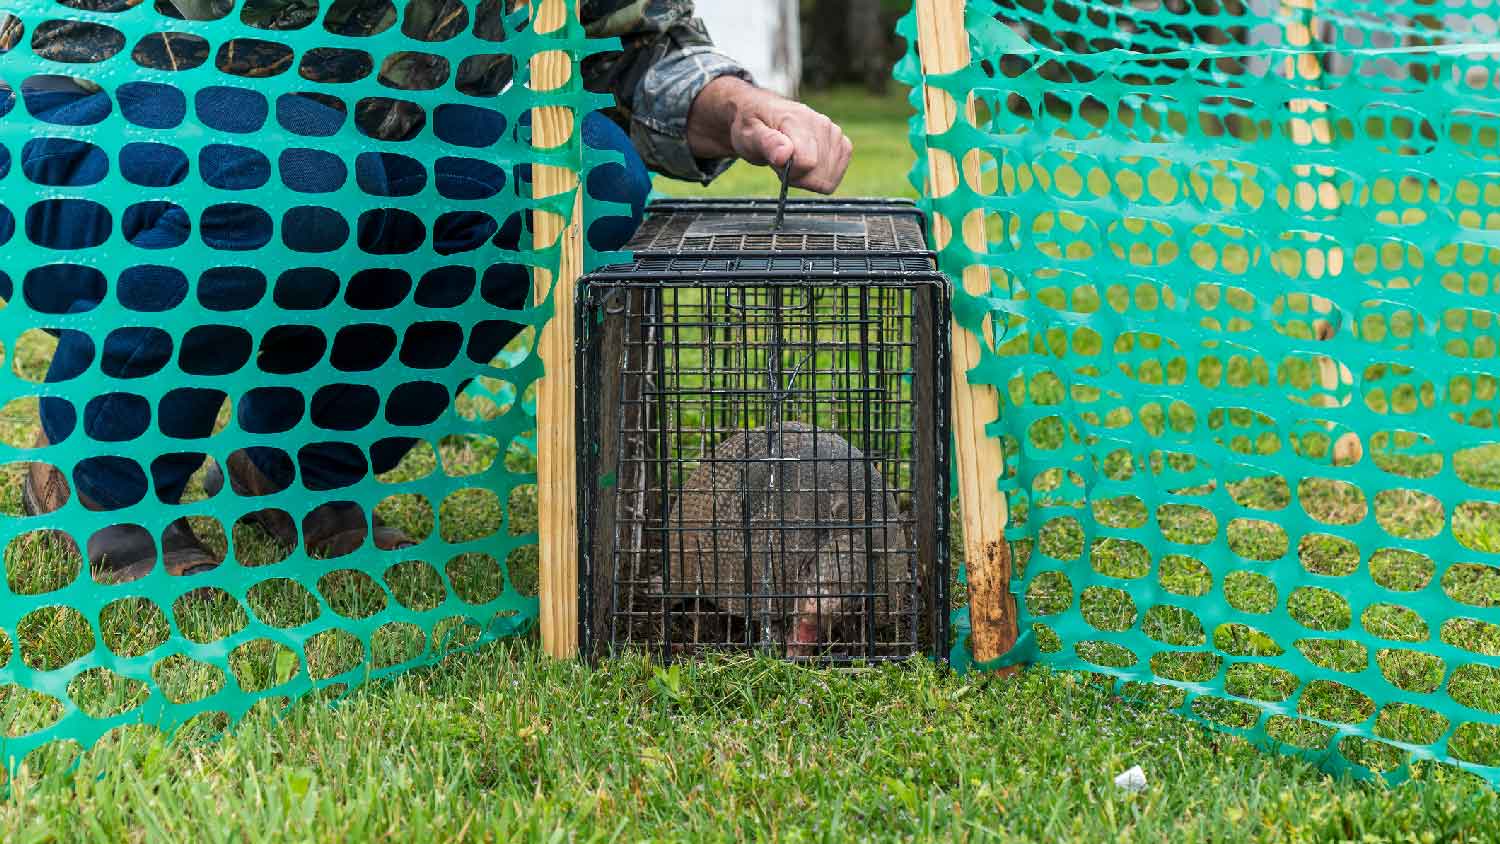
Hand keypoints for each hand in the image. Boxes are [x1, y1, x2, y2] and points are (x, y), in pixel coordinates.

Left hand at [687, 76, 852, 193]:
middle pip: (819, 174)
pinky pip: (837, 173)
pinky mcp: (841, 142)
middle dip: (799, 177)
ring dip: (809, 177)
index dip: (791, 173)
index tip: (778, 164)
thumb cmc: (753, 125)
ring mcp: (834, 132)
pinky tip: (807, 163)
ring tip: (793, 160)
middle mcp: (822, 124)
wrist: (762, 113)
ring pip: (829, 177)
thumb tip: (785, 154)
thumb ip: (767, 143)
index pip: (808, 163)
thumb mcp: (750, 134)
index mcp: (799, 120)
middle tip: (783, 161)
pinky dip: (822, 175)